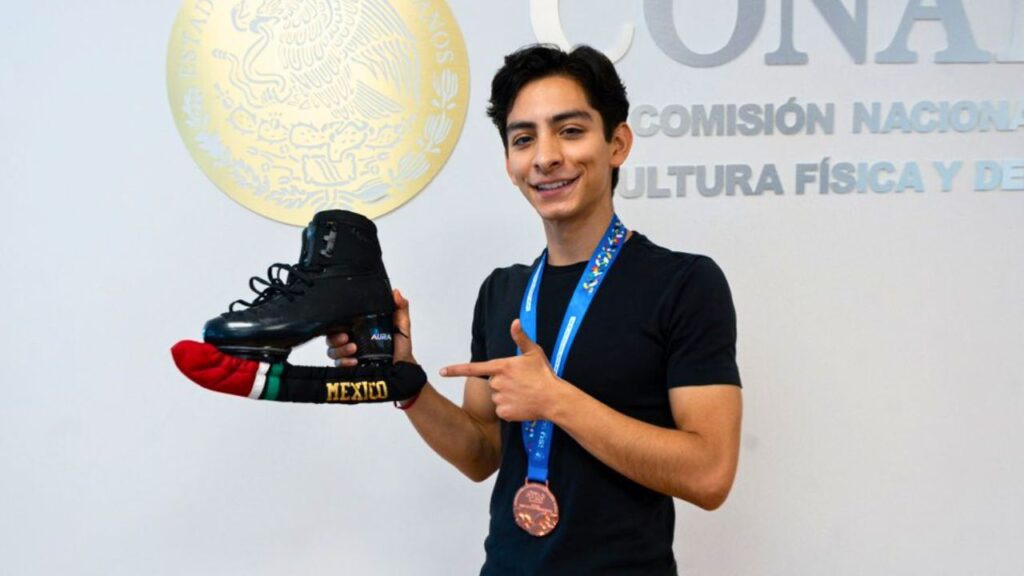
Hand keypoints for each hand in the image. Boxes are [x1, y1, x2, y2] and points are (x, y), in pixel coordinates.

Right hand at [326, 289, 416, 366]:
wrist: (402, 369)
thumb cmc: (400, 348)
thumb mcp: (401, 325)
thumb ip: (400, 308)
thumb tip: (396, 293)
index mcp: (360, 328)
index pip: (340, 323)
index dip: (337, 323)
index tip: (344, 325)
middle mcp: (352, 341)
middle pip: (331, 337)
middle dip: (335, 337)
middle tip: (346, 337)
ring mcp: (349, 355)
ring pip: (332, 351)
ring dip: (339, 350)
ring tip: (353, 348)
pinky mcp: (349, 367)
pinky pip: (338, 365)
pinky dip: (344, 362)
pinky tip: (354, 361)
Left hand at [440, 319, 568, 421]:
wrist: (553, 399)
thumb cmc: (544, 374)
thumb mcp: (534, 352)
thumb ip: (521, 338)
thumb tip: (515, 321)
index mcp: (501, 367)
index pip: (473, 368)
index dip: (456, 370)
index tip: (442, 371)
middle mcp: (497, 382)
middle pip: (493, 383)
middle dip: (503, 383)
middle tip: (521, 383)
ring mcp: (499, 398)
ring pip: (497, 396)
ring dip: (507, 395)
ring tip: (524, 393)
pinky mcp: (504, 412)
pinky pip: (502, 410)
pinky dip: (510, 408)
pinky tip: (522, 404)